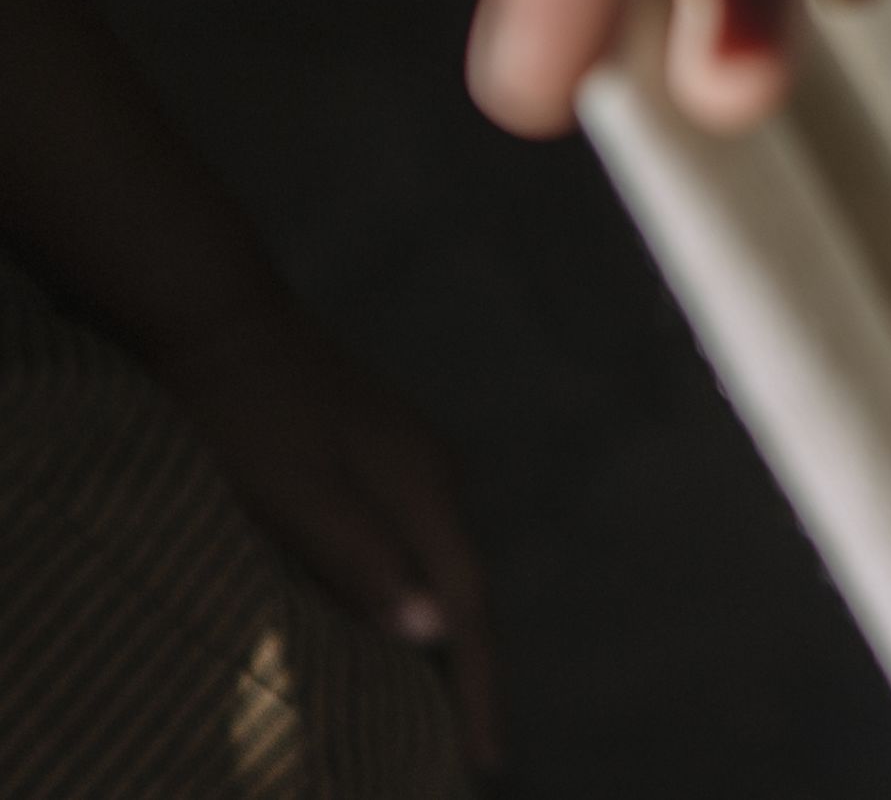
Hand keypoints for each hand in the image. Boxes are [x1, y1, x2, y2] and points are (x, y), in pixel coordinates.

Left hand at [154, 304, 500, 765]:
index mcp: (423, 490)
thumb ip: (362, 562)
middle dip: (470, 669)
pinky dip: (414, 586)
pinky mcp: (381, 448)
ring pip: (440, 559)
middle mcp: (436, 472)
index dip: (477, 688)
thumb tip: (434, 633)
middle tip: (466, 743)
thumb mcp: (293, 498)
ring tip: (434, 694)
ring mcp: (412, 455)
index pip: (466, 609)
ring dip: (442, 629)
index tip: (487, 761)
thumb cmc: (246, 416)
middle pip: (466, 587)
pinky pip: (414, 536)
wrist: (219, 318)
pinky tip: (391, 607)